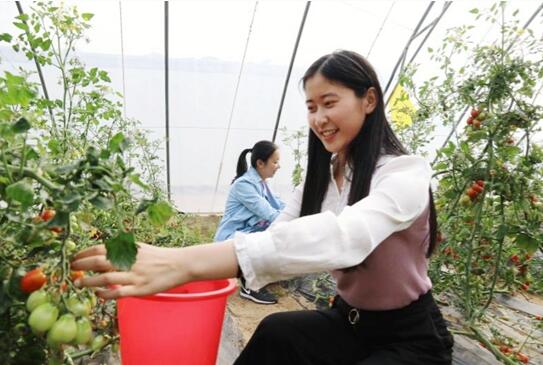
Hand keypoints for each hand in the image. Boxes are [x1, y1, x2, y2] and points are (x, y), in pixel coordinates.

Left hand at [71, 243, 187, 299]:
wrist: (180, 264)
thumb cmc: (160, 257)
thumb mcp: (140, 249)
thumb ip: (124, 251)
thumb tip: (103, 254)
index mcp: (129, 249)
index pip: (101, 249)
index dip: (85, 253)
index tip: (74, 258)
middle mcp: (130, 261)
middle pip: (99, 262)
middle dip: (82, 265)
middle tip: (71, 270)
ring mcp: (135, 275)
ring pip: (106, 278)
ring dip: (89, 281)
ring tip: (79, 284)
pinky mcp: (141, 289)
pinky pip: (118, 292)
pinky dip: (106, 293)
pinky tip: (99, 294)